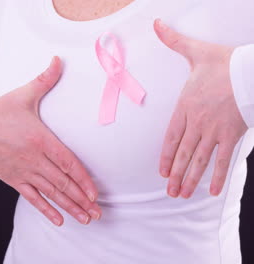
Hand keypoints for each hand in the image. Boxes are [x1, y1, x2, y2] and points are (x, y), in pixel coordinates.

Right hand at [0, 56, 101, 224]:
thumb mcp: (21, 96)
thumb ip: (44, 80)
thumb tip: (59, 59)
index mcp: (40, 139)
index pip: (67, 162)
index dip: (83, 179)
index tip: (95, 193)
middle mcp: (34, 159)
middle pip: (62, 183)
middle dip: (82, 199)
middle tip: (99, 212)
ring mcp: (24, 172)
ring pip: (51, 193)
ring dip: (70, 207)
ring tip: (86, 219)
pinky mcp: (14, 180)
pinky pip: (33, 198)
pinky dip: (46, 210)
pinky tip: (59, 221)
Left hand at [153, 18, 247, 198]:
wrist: (251, 70)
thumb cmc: (224, 63)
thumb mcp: (195, 52)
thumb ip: (173, 41)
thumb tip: (156, 24)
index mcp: (184, 107)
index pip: (170, 138)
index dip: (165, 156)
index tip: (161, 171)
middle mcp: (197, 123)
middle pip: (182, 155)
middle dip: (175, 175)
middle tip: (170, 192)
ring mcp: (214, 131)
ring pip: (198, 161)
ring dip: (189, 179)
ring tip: (182, 195)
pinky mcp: (232, 135)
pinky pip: (223, 160)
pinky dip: (217, 177)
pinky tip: (212, 191)